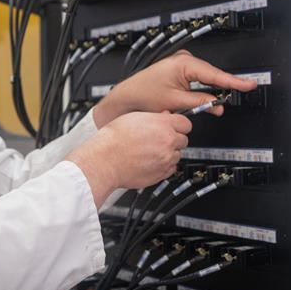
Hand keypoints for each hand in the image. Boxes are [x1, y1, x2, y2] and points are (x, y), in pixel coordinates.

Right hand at [65, 111, 190, 208]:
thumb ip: (155, 117)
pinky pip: (171, 168)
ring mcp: (166, 159)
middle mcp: (167, 141)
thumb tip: (165, 116)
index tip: (174, 127)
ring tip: (150, 151)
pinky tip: (149, 161)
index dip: (178, 125)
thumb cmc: (114, 139)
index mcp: (162, 125)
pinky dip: (164, 165)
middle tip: (158, 140)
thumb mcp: (134, 118)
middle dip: (173, 139)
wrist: (104, 160)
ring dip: (168, 153)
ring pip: (177, 155)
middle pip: (183, 140)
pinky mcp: (162, 173)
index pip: (186, 124)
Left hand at [93, 51, 256, 127]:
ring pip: (206, 78)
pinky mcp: (180, 70)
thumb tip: (218, 105)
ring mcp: (182, 64)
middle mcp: (184, 60)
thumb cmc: (144, 95)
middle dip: (223, 88)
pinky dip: (203, 89)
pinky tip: (209, 99)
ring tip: (219, 103)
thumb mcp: (176, 102)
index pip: (214, 74)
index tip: (249, 84)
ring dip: (212, 91)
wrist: (128, 96)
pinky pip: (198, 79)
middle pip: (212, 75)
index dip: (233, 82)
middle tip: (241, 94)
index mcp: (183, 63)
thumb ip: (200, 103)